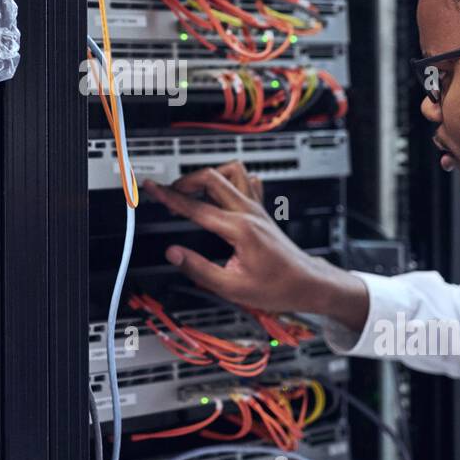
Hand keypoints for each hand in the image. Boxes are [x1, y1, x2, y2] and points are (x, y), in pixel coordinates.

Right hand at [145, 160, 362, 320]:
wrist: (308, 283)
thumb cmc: (277, 288)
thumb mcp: (232, 288)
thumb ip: (198, 269)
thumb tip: (173, 253)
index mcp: (239, 230)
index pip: (195, 207)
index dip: (168, 197)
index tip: (152, 188)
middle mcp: (248, 212)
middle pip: (211, 177)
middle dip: (185, 181)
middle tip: (169, 194)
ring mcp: (257, 208)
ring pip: (231, 171)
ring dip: (209, 176)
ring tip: (194, 192)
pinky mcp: (261, 210)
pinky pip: (246, 181)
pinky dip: (230, 180)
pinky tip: (221, 193)